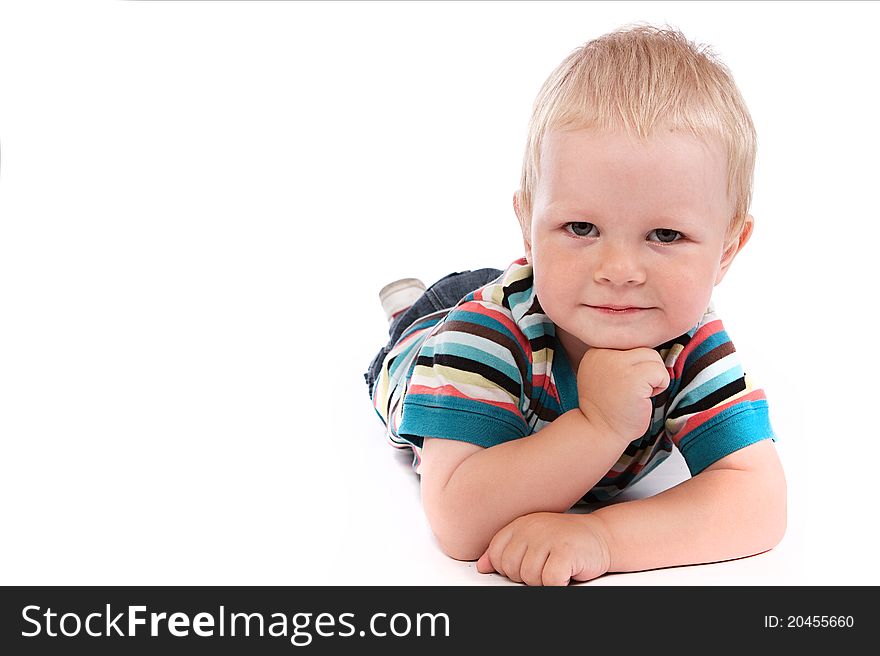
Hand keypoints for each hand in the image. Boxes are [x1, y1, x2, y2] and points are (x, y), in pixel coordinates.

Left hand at [476, 512, 610, 585]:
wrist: (601, 536)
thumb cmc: (566, 540)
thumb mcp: (532, 540)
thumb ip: (507, 550)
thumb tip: (482, 566)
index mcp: (520, 524)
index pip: (496, 553)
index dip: (509, 568)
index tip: (525, 566)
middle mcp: (532, 528)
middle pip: (511, 568)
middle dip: (527, 576)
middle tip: (545, 567)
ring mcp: (549, 538)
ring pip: (530, 577)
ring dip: (544, 581)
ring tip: (556, 568)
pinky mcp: (565, 551)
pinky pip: (550, 581)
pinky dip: (558, 584)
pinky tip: (566, 573)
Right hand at [577, 347, 669, 442]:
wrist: (599, 431)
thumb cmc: (607, 406)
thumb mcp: (603, 374)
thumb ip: (617, 358)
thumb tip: (649, 346)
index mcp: (596, 351)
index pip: (630, 344)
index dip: (634, 365)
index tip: (623, 383)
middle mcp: (604, 353)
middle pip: (643, 348)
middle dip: (646, 370)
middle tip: (633, 390)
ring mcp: (618, 364)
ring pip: (654, 357)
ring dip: (654, 377)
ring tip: (638, 393)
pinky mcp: (633, 378)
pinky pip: (661, 372)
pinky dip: (660, 386)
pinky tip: (644, 398)